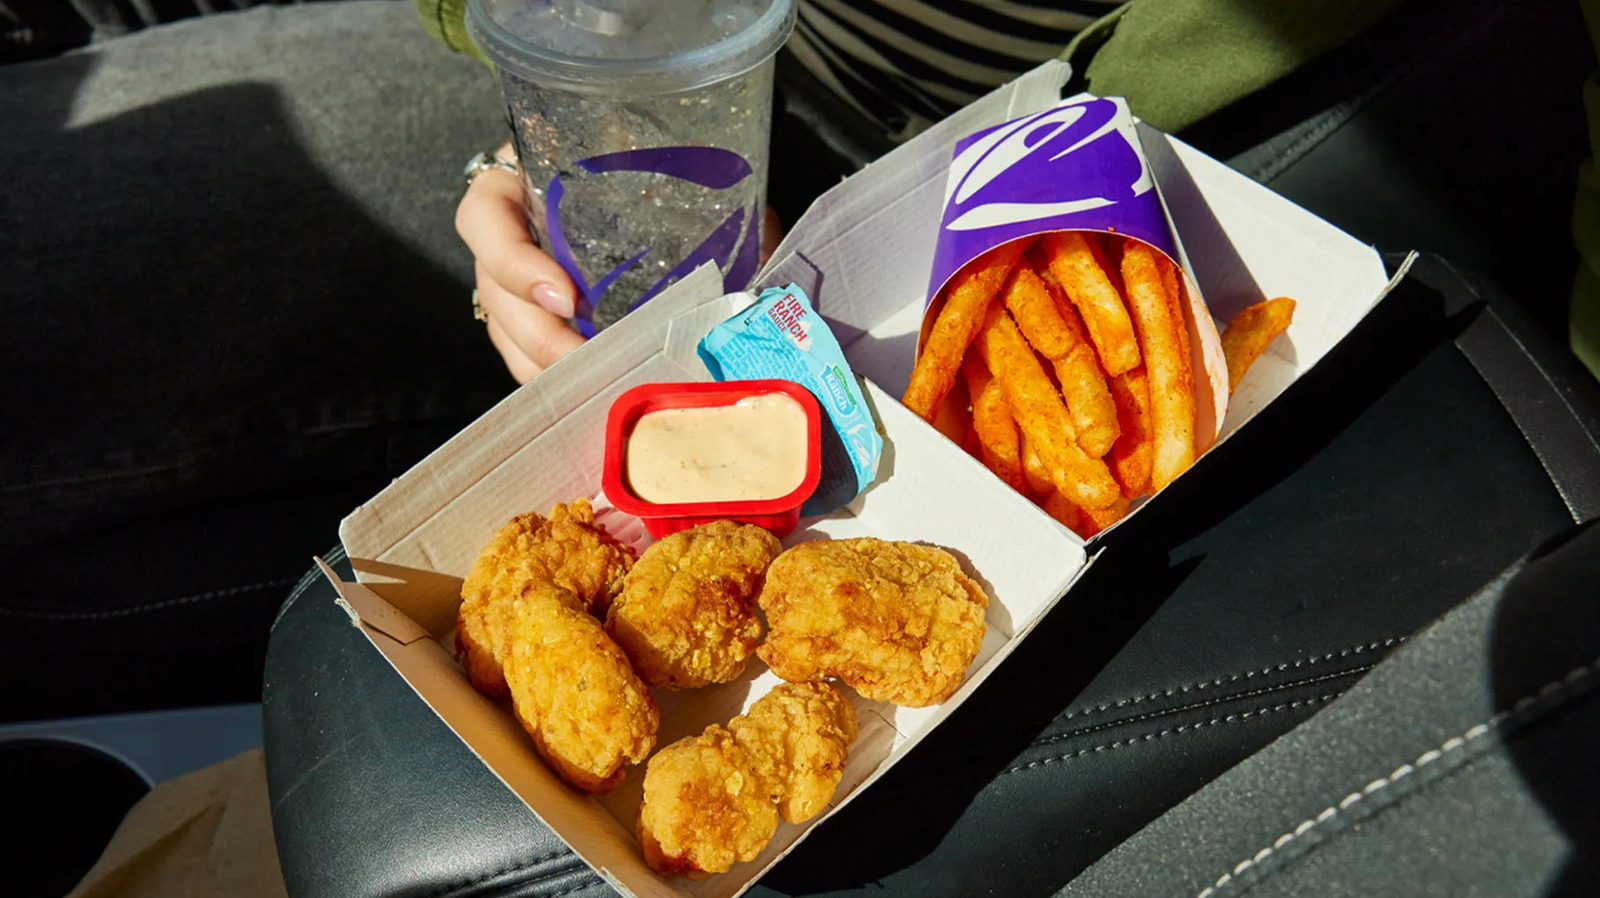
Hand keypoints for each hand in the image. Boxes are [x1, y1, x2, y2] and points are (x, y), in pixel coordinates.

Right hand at [457, 143, 785, 383]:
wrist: (653, 164)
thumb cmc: (651, 159)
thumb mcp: (667, 163)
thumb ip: (696, 195)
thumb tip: (761, 256)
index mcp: (521, 181)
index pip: (484, 218)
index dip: (513, 262)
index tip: (567, 297)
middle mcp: (508, 232)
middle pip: (494, 294)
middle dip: (541, 338)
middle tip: (592, 364)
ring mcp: (515, 279)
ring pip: (508, 333)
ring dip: (547, 366)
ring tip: (597, 389)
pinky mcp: (536, 316)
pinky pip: (529, 353)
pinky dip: (560, 377)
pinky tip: (594, 394)